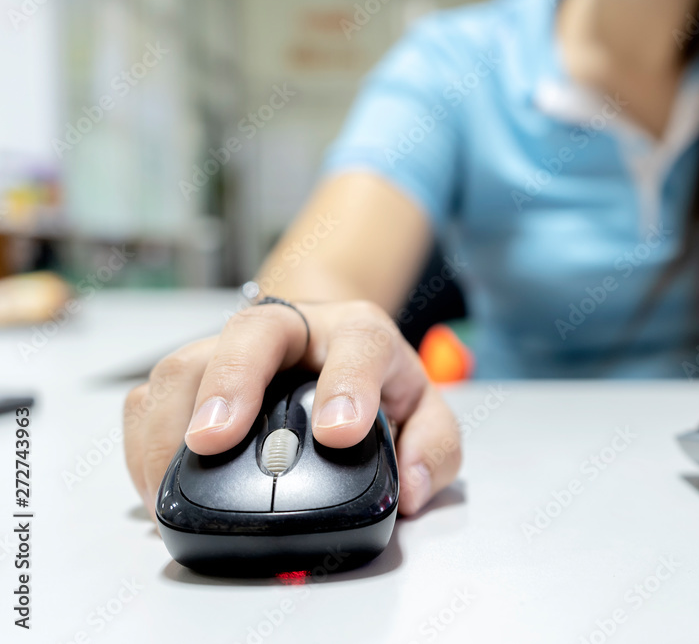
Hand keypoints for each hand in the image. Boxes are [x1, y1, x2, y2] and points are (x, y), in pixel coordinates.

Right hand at [123, 300, 460, 518]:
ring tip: (170, 484)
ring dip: (171, 422)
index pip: (358, 343)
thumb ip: (434, 449)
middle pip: (253, 331)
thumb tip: (412, 489)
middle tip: (214, 439)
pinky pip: (151, 396)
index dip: (348, 383)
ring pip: (187, 360)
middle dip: (230, 382)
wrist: (328, 344)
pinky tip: (156, 483)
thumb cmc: (376, 384)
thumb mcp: (425, 413)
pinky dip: (144, 441)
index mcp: (357, 334)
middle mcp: (293, 329)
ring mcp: (233, 346)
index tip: (339, 433)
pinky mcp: (193, 373)